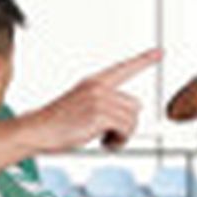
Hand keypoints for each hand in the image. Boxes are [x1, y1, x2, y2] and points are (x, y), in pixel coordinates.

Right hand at [27, 48, 160, 153]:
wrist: (37, 130)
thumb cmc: (56, 124)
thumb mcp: (81, 107)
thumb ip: (105, 106)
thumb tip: (133, 114)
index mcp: (94, 82)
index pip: (123, 68)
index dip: (144, 60)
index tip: (160, 52)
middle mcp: (98, 87)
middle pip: (135, 105)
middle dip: (127, 124)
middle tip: (109, 135)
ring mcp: (99, 100)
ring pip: (132, 120)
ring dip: (122, 136)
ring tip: (104, 140)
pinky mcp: (99, 114)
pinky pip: (126, 130)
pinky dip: (119, 141)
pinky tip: (103, 143)